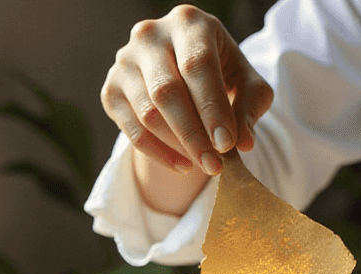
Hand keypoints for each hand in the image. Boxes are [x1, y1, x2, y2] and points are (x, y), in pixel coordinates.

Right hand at [103, 5, 273, 177]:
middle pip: (167, 91)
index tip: (227, 144)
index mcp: (188, 22)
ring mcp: (125, 61)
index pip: (197, 64)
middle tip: (214, 165)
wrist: (183, 68)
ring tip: (204, 165)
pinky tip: (183, 164)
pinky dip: (158, 153)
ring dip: (177, 146)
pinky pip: (131, 130)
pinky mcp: (111, 89)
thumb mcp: (245, 82)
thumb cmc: (221, 71)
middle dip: (193, 134)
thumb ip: (249, 106)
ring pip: (147, 113)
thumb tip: (244, 142)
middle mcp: (150, 35)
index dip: (212, 107)